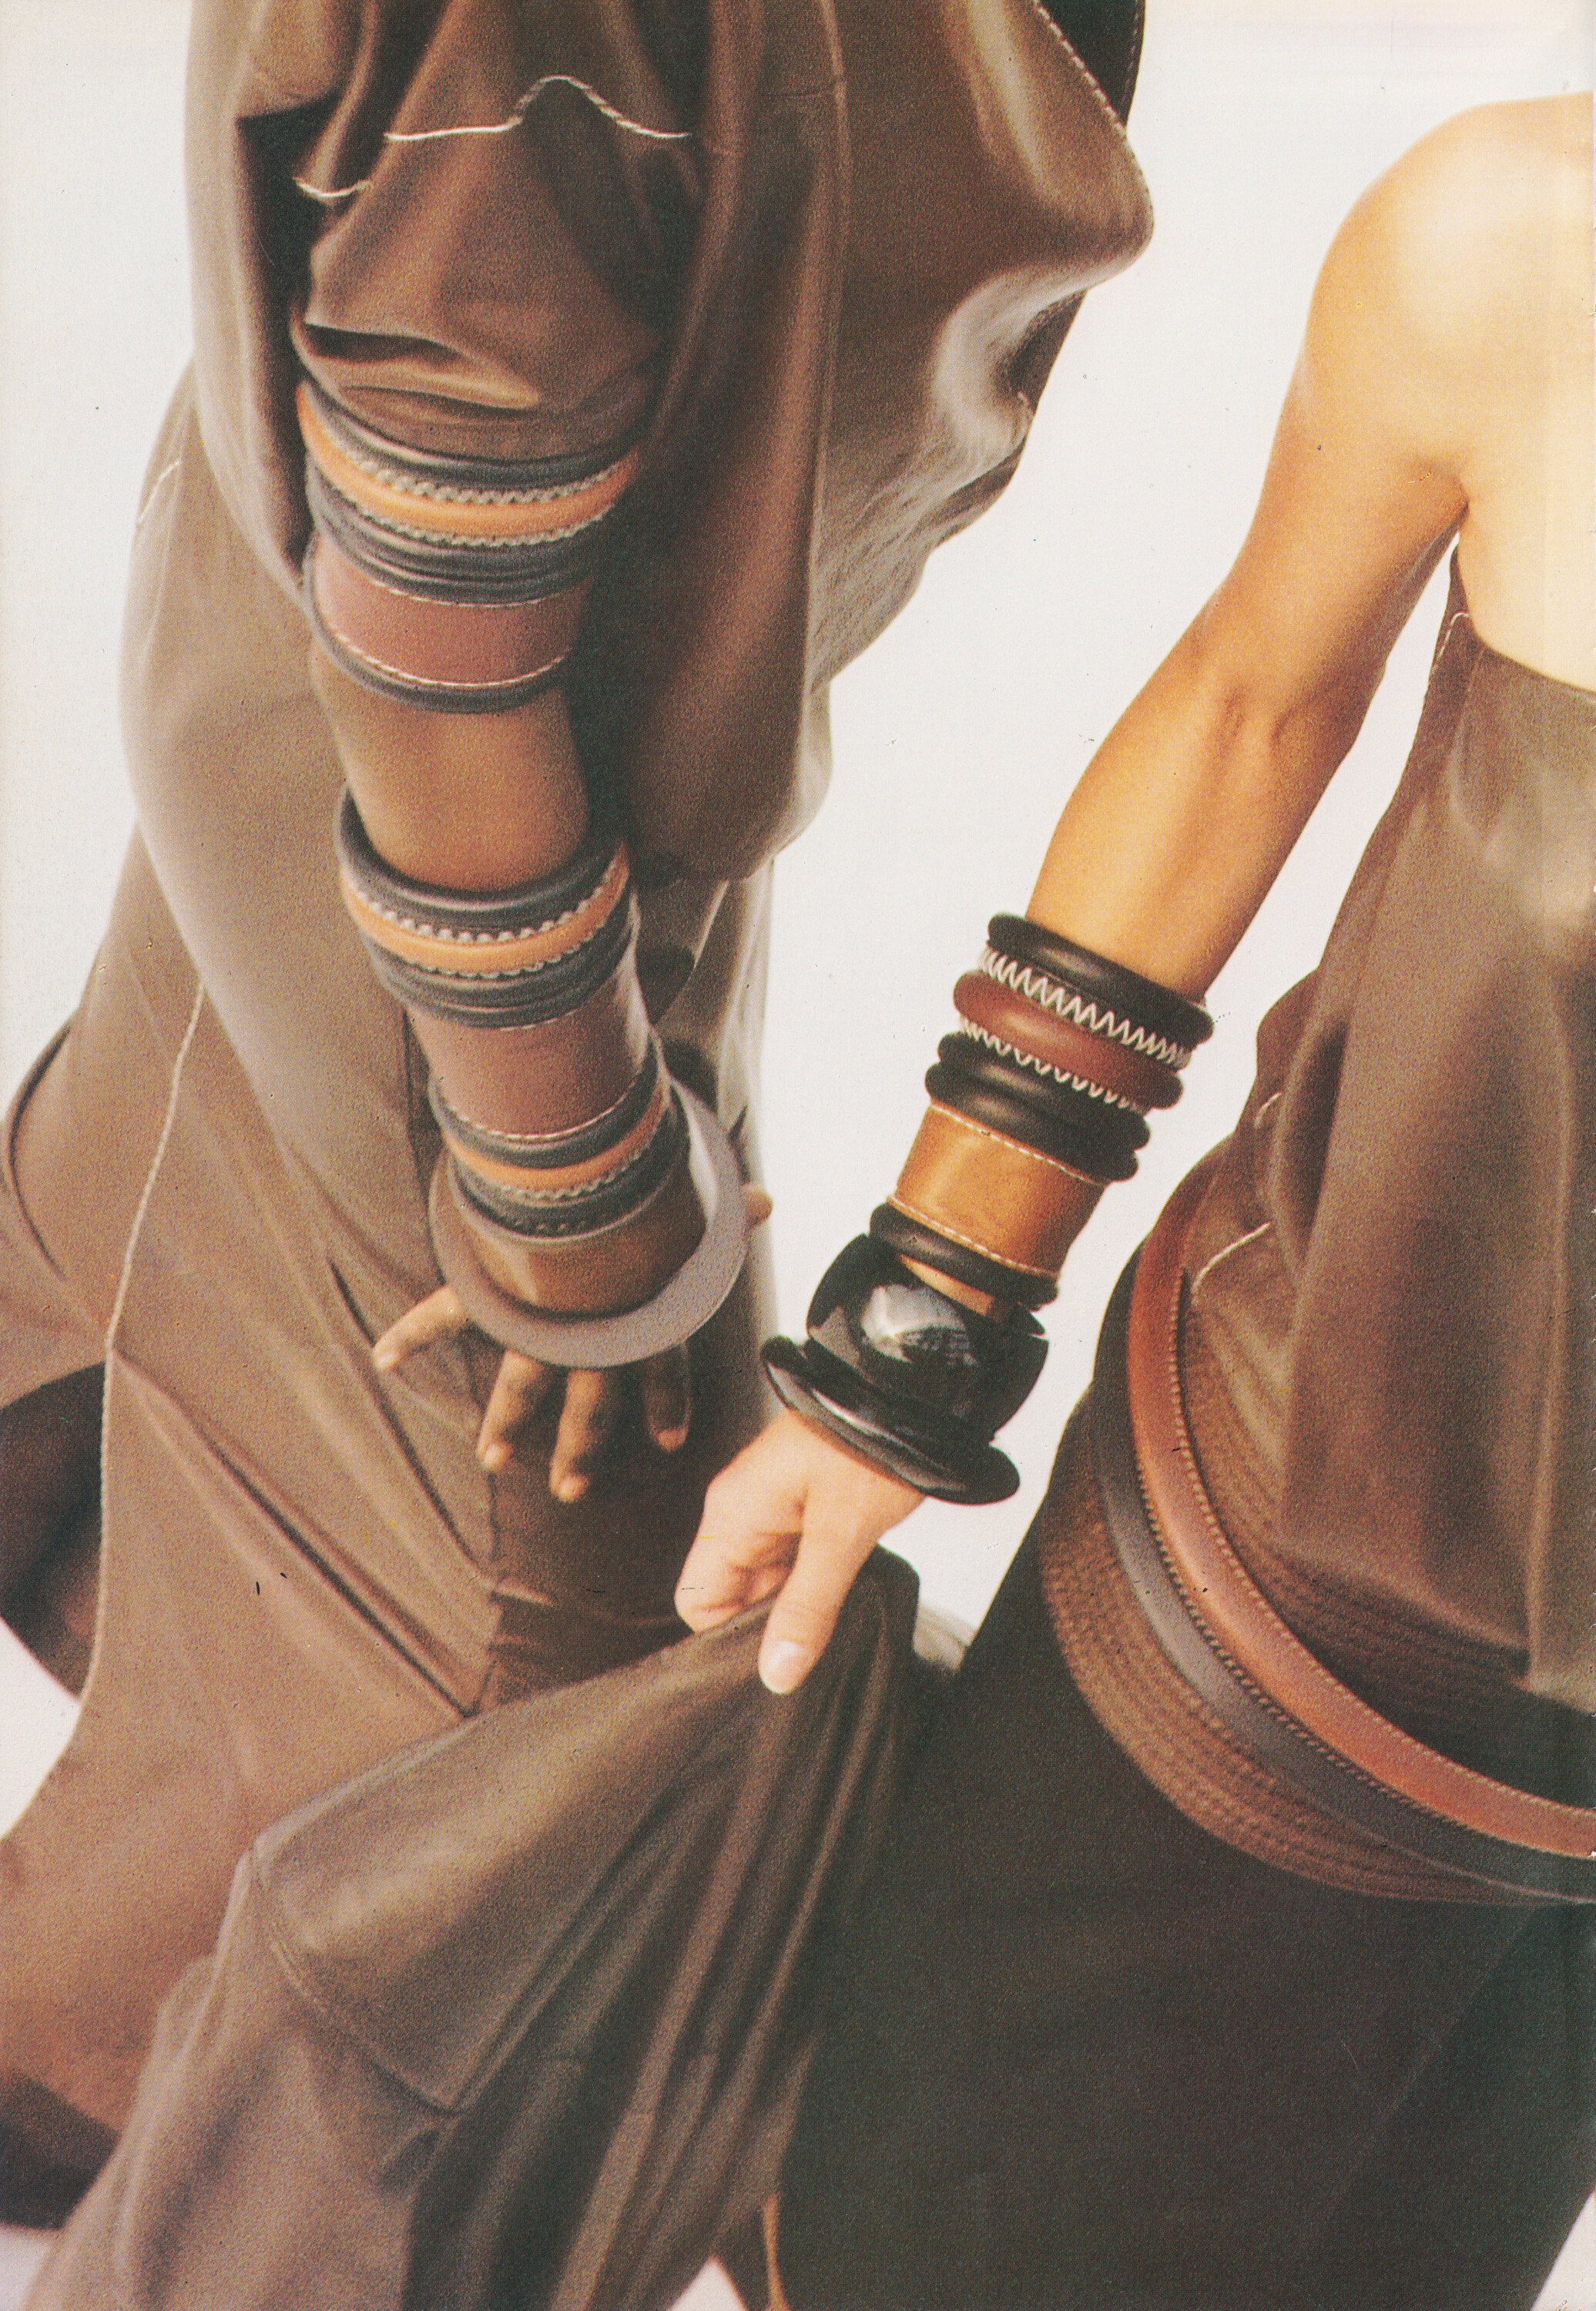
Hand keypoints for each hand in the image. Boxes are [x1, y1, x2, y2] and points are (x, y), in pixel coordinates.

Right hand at [374, 1186, 772, 1499]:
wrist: (588, 1201)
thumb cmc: (647, 1204)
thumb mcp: (693, 1209)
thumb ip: (726, 1211)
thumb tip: (765, 1200)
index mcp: (642, 1323)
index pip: (663, 1371)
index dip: (669, 1405)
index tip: (672, 1442)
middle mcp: (589, 1338)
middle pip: (587, 1410)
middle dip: (579, 1451)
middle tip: (569, 1491)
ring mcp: (534, 1324)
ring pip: (519, 1389)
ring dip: (504, 1424)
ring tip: (491, 1459)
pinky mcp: (489, 1295)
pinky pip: (443, 1316)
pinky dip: (412, 1334)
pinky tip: (385, 1358)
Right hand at [675, 1410, 922, 1692]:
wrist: (906, 1397)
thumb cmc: (868, 1449)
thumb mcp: (840, 1538)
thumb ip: (807, 1609)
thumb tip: (776, 1673)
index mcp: (732, 1515)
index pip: (698, 1599)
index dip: (728, 1635)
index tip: (774, 1658)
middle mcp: (743, 1512)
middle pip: (735, 1593)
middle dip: (772, 1623)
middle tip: (817, 1641)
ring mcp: (774, 1509)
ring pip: (770, 1580)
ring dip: (801, 1602)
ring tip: (841, 1608)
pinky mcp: (804, 1507)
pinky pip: (796, 1560)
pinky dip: (818, 1580)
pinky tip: (849, 1585)